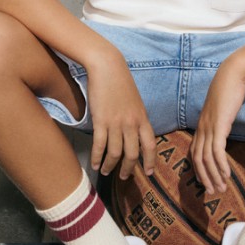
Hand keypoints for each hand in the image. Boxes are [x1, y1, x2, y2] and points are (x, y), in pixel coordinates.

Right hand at [85, 54, 155, 179]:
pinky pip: (99, 145)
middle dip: (128, 169)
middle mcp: (132, 124)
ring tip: (105, 171)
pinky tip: (94, 164)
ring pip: (115, 153)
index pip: (150, 146)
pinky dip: (96, 157)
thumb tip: (136, 133)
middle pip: (132, 154)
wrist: (108, 67)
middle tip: (124, 177)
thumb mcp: (135, 101)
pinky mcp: (101, 121)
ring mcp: (116, 123)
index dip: (150, 161)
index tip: (149, 173)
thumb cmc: (121, 82)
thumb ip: (137, 118)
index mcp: (143, 118)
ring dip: (110, 166)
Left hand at [190, 58, 244, 194]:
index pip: (195, 153)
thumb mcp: (221, 109)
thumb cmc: (228, 90)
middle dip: (204, 178)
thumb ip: (220, 121)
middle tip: (211, 193)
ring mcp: (209, 127)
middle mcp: (201, 128)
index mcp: (201, 126)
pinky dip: (221, 165)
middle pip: (197, 159)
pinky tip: (227, 176)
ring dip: (213, 176)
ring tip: (220, 189)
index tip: (206, 183)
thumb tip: (223, 130)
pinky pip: (217, 151)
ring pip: (206, 158)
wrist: (231, 75)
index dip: (199, 170)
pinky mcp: (219, 125)